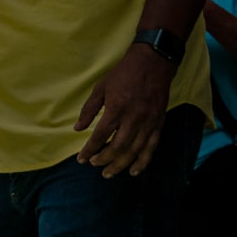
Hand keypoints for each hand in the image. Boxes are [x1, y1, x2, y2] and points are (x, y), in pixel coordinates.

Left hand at [75, 44, 176, 177]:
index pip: (101, 136)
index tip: (82, 159)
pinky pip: (151, 147)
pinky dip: (143, 161)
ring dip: (121, 165)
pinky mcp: (159, 123)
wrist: (152, 63)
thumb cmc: (123, 74)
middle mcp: (134, 118)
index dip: (90, 149)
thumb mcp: (101, 88)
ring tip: (109, 173)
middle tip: (94, 166)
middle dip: (104, 160)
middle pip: (118, 147)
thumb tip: (78, 129)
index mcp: (117, 108)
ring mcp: (148, 122)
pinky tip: (134, 171)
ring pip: (135, 150)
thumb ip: (89, 110)